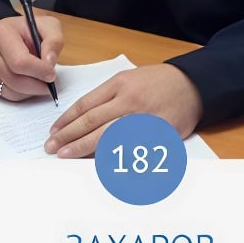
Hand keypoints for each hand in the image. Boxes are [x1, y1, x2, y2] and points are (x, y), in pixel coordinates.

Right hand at [0, 15, 63, 100]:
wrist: (9, 33)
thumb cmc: (28, 31)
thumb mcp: (47, 26)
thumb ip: (53, 41)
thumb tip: (49, 62)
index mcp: (1, 33)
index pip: (19, 62)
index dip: (39, 71)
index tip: (52, 74)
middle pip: (15, 80)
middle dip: (37, 85)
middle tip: (50, 82)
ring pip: (11, 91)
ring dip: (31, 91)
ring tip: (39, 79)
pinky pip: (6, 96)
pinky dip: (21, 93)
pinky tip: (27, 81)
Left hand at [44, 64, 202, 158]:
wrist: (191, 85)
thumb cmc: (158, 82)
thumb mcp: (129, 79)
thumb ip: (108, 97)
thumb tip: (81, 119)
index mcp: (119, 84)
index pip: (86, 104)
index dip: (67, 120)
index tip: (54, 131)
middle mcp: (129, 100)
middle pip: (92, 121)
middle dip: (69, 136)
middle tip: (52, 147)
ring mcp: (143, 118)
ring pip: (107, 136)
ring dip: (84, 148)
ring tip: (66, 155)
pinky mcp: (156, 133)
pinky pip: (131, 148)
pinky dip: (114, 156)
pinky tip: (99, 163)